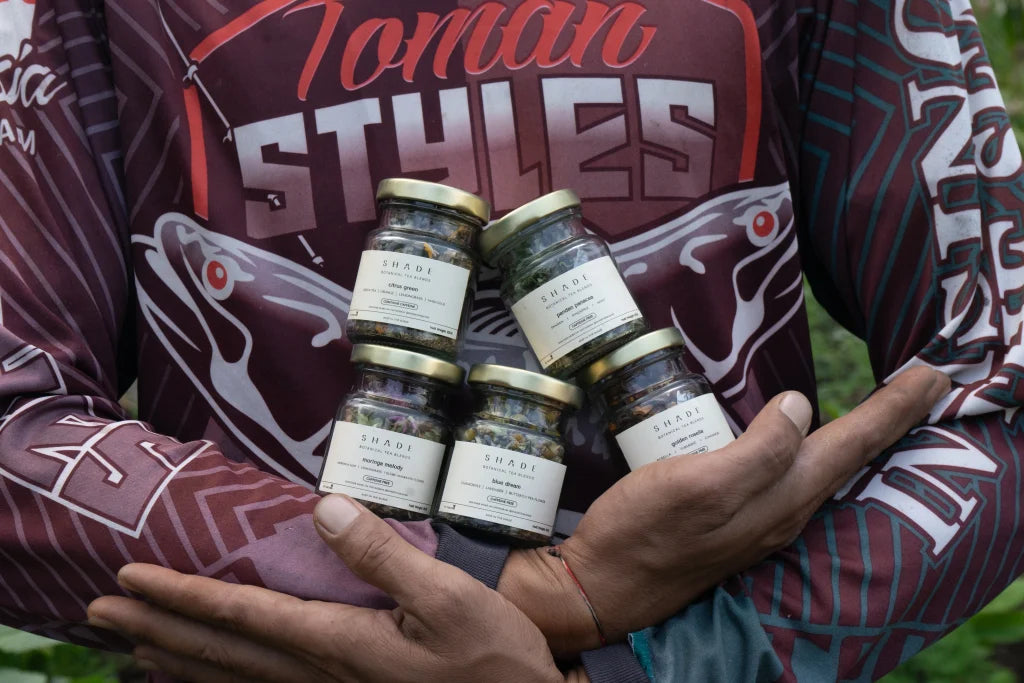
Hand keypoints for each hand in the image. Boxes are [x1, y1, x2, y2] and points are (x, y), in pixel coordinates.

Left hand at [87, 495, 581, 682]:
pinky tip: (205, 681)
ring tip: (129, 650)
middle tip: (98, 613)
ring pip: (231, 681)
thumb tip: (324, 507)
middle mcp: (318, 675)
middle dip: (155, 630)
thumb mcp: (447, 597)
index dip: (181, 596)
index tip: (129, 579)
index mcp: (338, 642)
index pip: (240, 614)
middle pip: (219, 652)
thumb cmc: (491, 658)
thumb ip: (382, 554)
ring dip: (174, 662)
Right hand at [499, 367, 949, 649]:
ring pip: (821, 466)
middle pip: (849, 456)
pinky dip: (811, 447)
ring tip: (876, 405)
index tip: (933, 373)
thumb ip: (758, 450)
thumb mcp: (700, 485)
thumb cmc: (644, 532)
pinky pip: (788, 473)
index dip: (895, 407)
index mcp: (781, 495)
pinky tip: (798, 434)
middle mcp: (782, 509)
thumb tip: (800, 406)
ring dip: (856, 433)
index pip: (854, 443)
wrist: (604, 585)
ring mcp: (757, 516)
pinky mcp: (731, 514)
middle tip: (917, 383)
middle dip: (888, 418)